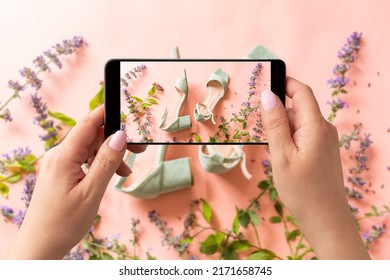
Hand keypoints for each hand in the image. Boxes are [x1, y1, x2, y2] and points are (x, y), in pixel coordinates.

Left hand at [5, 105, 145, 258]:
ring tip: (124, 173)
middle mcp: (58, 156)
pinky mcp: (60, 173)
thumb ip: (106, 161)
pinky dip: (98, 165)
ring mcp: (58, 164)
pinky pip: (82, 161)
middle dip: (115, 141)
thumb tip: (119, 136)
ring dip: (108, 156)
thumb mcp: (92, 192)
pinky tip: (109, 176)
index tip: (125, 113)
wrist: (40, 245)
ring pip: (89, 150)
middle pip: (91, 137)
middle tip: (138, 151)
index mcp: (63, 157)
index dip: (106, 115)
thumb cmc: (64, 222)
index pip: (87, 124)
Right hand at [260, 77, 369, 258]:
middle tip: (258, 125)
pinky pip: (302, 134)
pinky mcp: (321, 149)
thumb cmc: (302, 190)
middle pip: (297, 107)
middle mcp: (323, 129)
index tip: (263, 82)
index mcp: (315, 126)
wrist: (325, 218)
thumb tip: (267, 95)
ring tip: (271, 148)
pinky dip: (288, 138)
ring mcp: (324, 139)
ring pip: (297, 122)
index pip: (300, 92)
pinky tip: (280, 154)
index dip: (283, 82)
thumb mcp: (281, 155)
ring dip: (281, 128)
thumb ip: (274, 123)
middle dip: (276, 111)